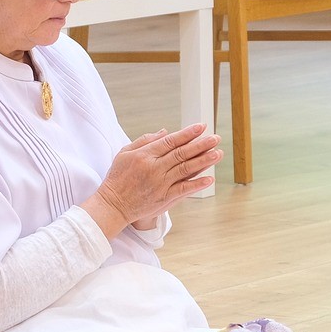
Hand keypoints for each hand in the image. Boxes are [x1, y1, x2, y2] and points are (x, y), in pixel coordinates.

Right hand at [91, 123, 221, 229]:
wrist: (113, 205)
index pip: (171, 141)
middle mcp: (154, 168)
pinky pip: (183, 190)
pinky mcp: (163, 199)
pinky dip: (196, 184)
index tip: (201, 126)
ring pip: (185, 170)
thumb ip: (145, 141)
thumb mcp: (125, 153)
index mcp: (145, 155)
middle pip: (181, 154)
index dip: (187, 133)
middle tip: (216, 138)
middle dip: (201, 145)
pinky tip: (209, 179)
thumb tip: (165, 131)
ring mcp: (160, 184)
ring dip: (203, 161)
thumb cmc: (118, 178)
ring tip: (218, 153)